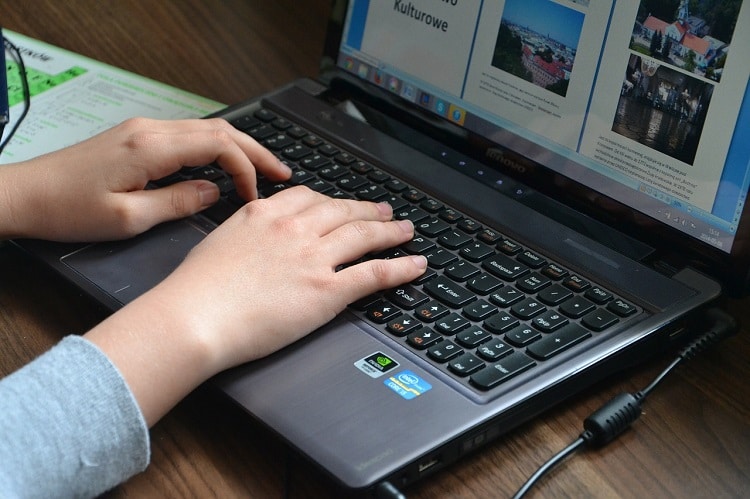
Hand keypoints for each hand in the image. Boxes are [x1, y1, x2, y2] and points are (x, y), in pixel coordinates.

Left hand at [0, 117, 290, 241]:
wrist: (25, 195)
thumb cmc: (67, 209)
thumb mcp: (128, 218)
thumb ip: (178, 202)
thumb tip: (214, 192)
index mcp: (151, 146)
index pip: (218, 146)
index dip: (246, 169)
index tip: (255, 197)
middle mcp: (150, 129)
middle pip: (220, 130)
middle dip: (256, 151)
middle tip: (284, 173)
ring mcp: (143, 130)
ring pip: (207, 129)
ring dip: (238, 148)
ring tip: (264, 170)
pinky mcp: (137, 138)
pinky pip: (189, 136)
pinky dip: (216, 150)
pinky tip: (225, 166)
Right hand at [86, 186, 426, 424]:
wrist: (194, 316)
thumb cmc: (195, 289)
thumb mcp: (218, 242)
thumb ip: (245, 233)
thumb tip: (255, 236)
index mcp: (265, 214)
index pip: (309, 198)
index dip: (332, 201)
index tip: (341, 204)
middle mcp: (294, 229)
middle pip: (342, 211)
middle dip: (367, 210)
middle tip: (383, 210)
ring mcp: (313, 258)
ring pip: (364, 235)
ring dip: (390, 231)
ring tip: (404, 230)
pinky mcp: (327, 291)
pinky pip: (374, 273)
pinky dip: (401, 267)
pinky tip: (416, 264)